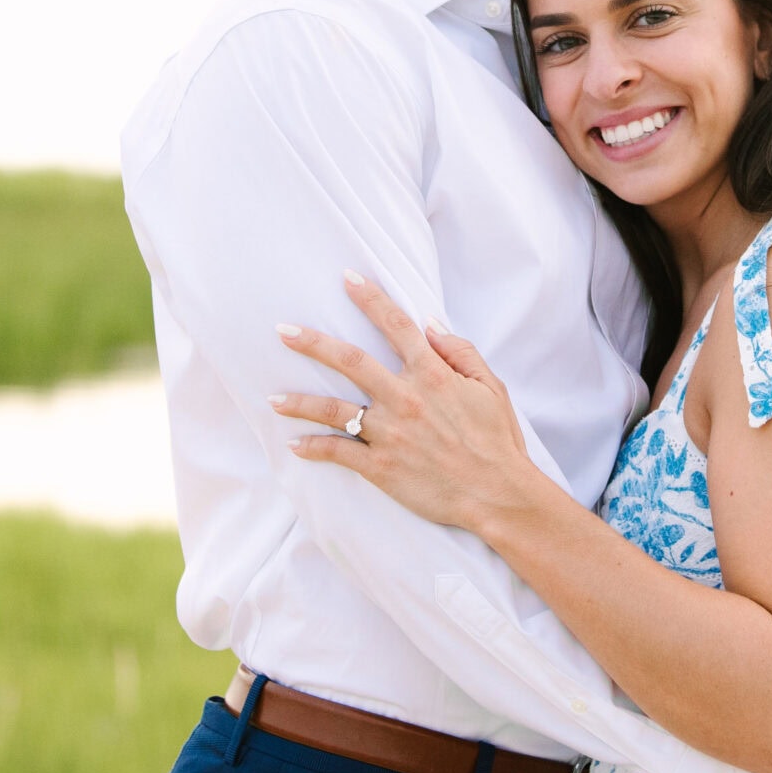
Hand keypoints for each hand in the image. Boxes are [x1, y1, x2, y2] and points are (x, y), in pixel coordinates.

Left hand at [275, 274, 539, 533]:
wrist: (498, 494)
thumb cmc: (498, 440)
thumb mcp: (492, 388)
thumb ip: (461, 351)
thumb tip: (431, 324)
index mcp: (433, 374)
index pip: (396, 326)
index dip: (371, 298)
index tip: (348, 278)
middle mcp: (405, 398)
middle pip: (350, 361)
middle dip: (312, 343)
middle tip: (283, 331)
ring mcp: (390, 433)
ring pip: (333, 409)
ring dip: (300, 402)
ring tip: (273, 398)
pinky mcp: (382, 467)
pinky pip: (339, 453)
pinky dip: (314, 448)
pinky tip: (295, 445)